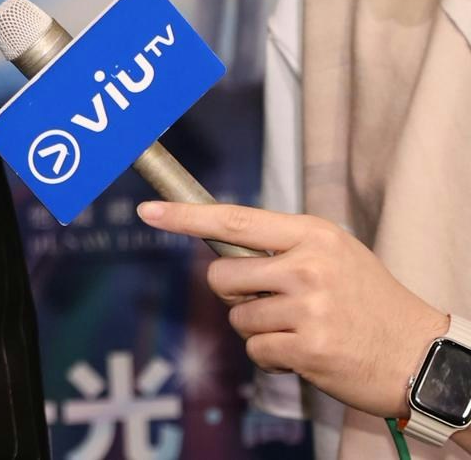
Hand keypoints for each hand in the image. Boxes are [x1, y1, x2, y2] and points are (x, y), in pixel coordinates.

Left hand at [137, 201, 447, 418]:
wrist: (421, 356)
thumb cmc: (370, 303)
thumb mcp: (334, 256)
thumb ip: (281, 248)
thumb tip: (220, 249)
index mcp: (313, 235)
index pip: (235, 220)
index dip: (186, 216)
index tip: (149, 211)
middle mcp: (308, 266)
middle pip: (222, 275)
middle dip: (234, 294)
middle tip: (271, 303)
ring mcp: (309, 308)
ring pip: (238, 318)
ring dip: (260, 330)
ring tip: (302, 329)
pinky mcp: (308, 348)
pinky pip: (256, 350)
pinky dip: (273, 358)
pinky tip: (306, 354)